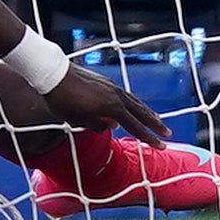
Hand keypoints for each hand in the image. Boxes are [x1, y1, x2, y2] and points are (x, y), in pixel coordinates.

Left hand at [44, 65, 170, 146]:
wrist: (53, 73)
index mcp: (110, 107)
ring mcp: (111, 86)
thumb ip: (96, 125)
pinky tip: (133, 108)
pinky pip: (124, 95)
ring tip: (156, 120)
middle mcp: (115, 95)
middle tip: (167, 134)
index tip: (161, 146)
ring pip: (134, 102)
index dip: (148, 137)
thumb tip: (110, 126)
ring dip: (146, 112)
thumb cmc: (62, 99)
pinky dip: (133, 104)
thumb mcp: (77, 119)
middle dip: (154, 124)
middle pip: (140, 112)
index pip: (135, 125)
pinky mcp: (105, 82)